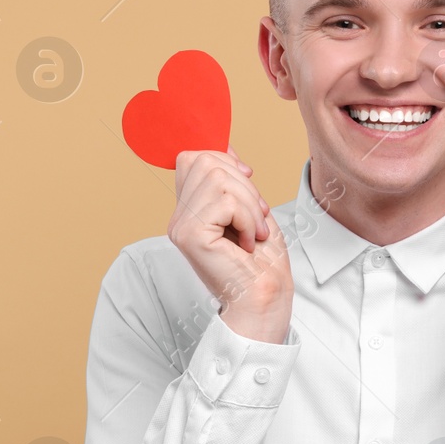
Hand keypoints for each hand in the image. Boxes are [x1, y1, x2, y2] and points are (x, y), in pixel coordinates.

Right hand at [168, 144, 292, 343]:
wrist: (266, 299)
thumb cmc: (263, 261)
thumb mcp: (250, 208)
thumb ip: (231, 180)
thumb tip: (222, 144)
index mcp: (189, 209)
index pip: (193, 157)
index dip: (225, 159)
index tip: (248, 180)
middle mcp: (178, 216)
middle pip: (206, 161)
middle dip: (245, 184)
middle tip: (257, 217)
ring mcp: (180, 226)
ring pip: (219, 178)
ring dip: (250, 204)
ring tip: (254, 232)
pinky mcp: (190, 235)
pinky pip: (226, 201)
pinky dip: (248, 218)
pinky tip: (247, 242)